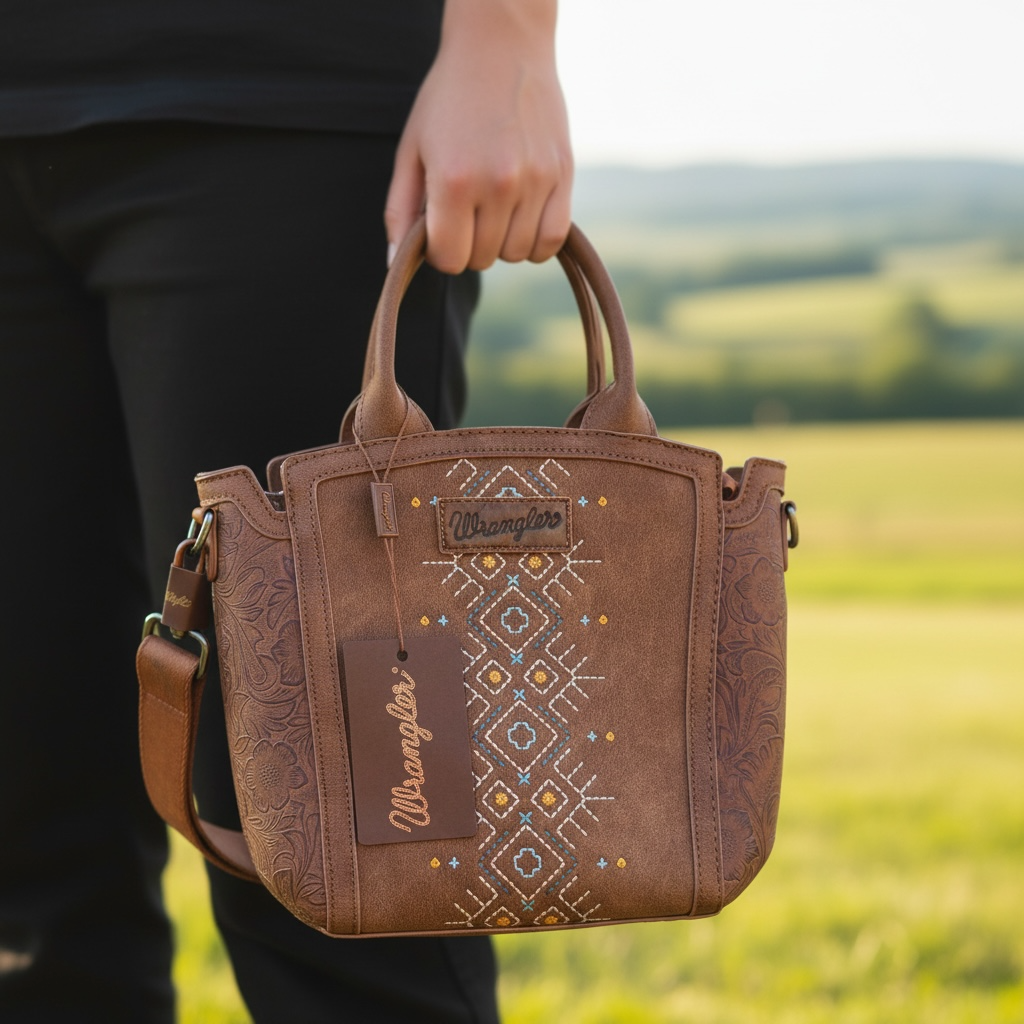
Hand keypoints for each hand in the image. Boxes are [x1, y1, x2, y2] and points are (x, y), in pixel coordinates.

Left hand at [385, 0, 572, 273]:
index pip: (450, 259)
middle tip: (466, 210)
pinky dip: (535, 243)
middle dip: (469, 244)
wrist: (501, 46)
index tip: (440, 229)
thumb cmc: (449, 98)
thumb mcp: (411, 149)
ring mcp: (535, 181)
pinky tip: (521, 219)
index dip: (440, 251)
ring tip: (494, 207)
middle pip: (482, 259)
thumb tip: (396, 263)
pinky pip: (550, 241)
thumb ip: (400, 209)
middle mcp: (497, 184)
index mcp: (453, 180)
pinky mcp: (563, 176)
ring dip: (501, 242)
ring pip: (516, 254)